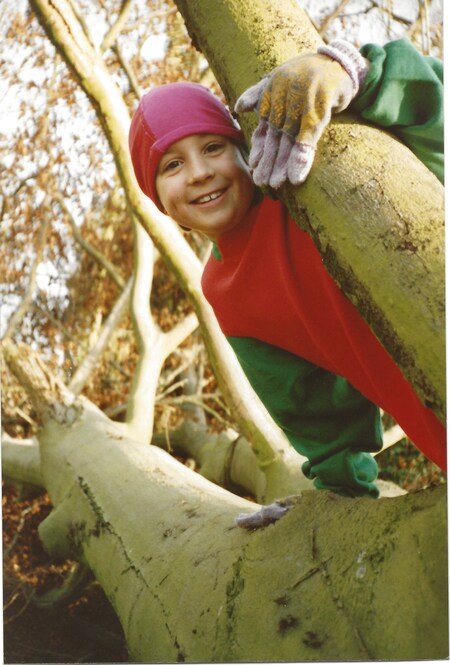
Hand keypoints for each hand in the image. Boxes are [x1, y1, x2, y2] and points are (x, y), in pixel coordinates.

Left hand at [235, 40, 367, 188]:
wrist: (338, 64)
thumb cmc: (308, 72)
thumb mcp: (279, 80)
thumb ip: (258, 94)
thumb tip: (237, 107)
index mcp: (273, 96)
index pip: (264, 129)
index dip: (260, 149)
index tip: (254, 167)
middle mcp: (284, 101)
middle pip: (275, 138)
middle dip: (269, 162)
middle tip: (263, 183)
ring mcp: (300, 105)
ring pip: (288, 142)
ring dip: (282, 166)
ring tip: (276, 185)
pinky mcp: (318, 111)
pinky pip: (307, 139)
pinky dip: (302, 159)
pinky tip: (296, 177)